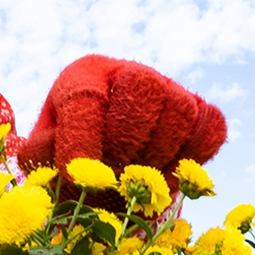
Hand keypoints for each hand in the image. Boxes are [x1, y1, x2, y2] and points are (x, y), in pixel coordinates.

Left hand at [20, 56, 226, 181]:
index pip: (86, 97)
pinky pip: (212, 128)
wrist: (104, 171)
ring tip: (135, 180)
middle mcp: (129, 73)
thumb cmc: (68, 160)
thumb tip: (74, 167)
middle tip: (113, 174)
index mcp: (84, 75)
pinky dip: (195, 154)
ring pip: (180, 111)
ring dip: (158, 155)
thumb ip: (44, 156)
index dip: (81, 140)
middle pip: (143, 88)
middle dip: (126, 140)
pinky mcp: (201, 114)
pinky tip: (166, 174)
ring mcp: (170, 90)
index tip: (75, 177)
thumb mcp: (42, 156)